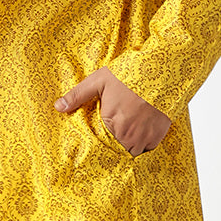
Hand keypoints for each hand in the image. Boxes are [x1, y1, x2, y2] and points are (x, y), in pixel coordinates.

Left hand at [54, 67, 170, 154]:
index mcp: (112, 125)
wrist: (163, 69)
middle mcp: (129, 136)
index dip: (99, 145)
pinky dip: (143, 143)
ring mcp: (145, 137)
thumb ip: (78, 96)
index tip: (97, 141)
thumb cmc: (130, 74)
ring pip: (133, 152)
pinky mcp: (158, 135)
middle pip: (117, 151)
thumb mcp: (99, 81)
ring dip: (128, 146)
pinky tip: (140, 131)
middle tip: (112, 136)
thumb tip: (58, 107)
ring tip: (125, 135)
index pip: (100, 146)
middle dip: (113, 146)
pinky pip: (148, 148)